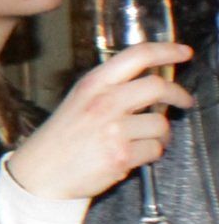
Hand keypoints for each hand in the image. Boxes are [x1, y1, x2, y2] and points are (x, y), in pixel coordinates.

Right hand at [8, 42, 192, 199]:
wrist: (40, 172)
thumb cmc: (61, 139)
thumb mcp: (79, 101)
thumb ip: (110, 88)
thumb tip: (151, 85)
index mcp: (93, 84)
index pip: (137, 56)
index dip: (166, 50)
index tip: (183, 52)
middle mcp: (103, 103)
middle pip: (157, 87)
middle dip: (179, 94)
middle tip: (183, 100)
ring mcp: (112, 130)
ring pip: (160, 124)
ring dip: (160, 134)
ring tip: (146, 139)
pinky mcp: (120, 155)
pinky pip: (154, 150)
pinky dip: (150, 154)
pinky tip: (133, 154)